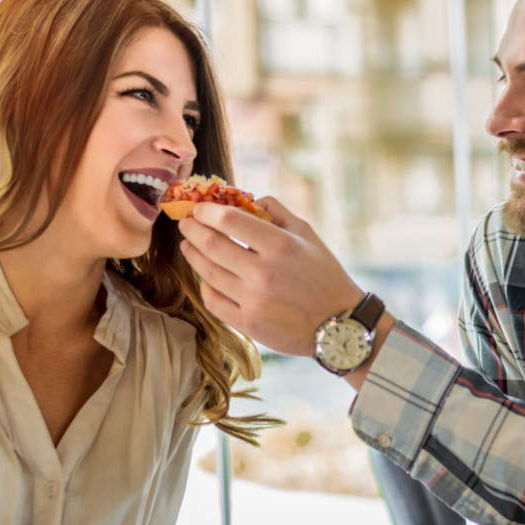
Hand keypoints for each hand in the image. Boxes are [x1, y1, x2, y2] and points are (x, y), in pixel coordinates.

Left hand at [178, 197, 364, 356]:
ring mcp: (253, 301)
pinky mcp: (248, 324)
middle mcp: (264, 273)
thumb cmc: (324, 274)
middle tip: (185, 223)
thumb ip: (276, 211)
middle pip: (211, 245)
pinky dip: (205, 285)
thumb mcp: (308, 234)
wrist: (339, 323)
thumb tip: (244, 200)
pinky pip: (213, 301)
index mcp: (280, 246)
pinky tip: (206, 276)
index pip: (229, 220)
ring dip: (193, 255)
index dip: (207, 211)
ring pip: (207, 272)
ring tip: (189, 246)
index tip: (199, 208)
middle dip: (192, 229)